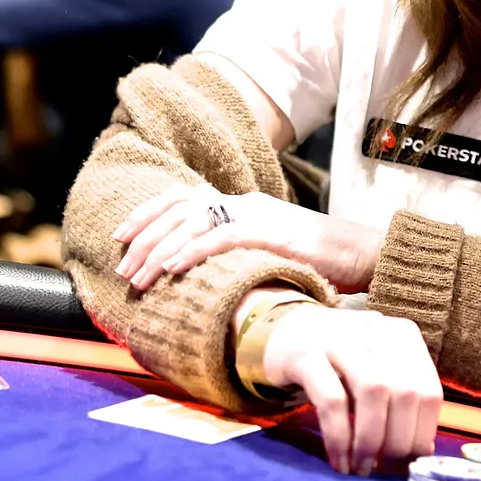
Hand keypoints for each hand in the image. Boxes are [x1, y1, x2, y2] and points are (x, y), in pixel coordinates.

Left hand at [113, 188, 383, 292]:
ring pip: (193, 224)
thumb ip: (240, 258)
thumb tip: (207, 280)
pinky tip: (171, 269)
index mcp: (241, 205)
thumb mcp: (270, 254)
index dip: (146, 215)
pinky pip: (220, 238)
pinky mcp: (269, 232)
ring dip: (159, 250)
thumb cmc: (320, 260)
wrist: (361, 252)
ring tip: (138, 277)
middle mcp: (243, 203)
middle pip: (179, 210)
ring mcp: (255, 215)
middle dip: (143, 238)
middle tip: (121, 267)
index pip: (182, 200)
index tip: (120, 237)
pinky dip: (191, 252)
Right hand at [263, 303, 441, 475]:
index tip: (407, 464)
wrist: (286, 331)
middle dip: (397, 442)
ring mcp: (340, 338)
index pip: (429, 391)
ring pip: (373, 390)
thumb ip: (400, 402)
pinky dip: (339, 438)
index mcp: (402, 335)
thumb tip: (421, 452)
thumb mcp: (376, 370)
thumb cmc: (339, 361)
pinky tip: (339, 460)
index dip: (422, 434)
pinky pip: (331, 401)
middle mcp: (376, 330)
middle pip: (405, 392)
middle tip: (383, 470)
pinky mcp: (306, 354)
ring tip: (362, 468)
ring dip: (370, 440)